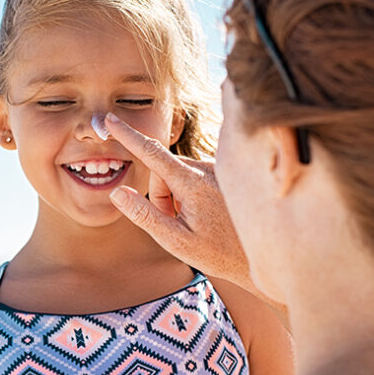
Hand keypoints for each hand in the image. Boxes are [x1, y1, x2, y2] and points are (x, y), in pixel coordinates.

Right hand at [105, 113, 252, 291]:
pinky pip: (193, 177)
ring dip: (176, 197)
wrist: (263, 254)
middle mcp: (208, 169)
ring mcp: (217, 170)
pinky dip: (190, 194)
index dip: (127, 136)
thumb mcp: (175, 241)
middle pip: (163, 172)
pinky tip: (208, 215)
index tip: (110, 120)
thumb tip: (118, 192)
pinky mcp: (223, 173)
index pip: (152, 154)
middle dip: (161, 196)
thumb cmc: (218, 253)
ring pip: (177, 175)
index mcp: (193, 183)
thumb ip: (144, 215)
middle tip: (176, 224)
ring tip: (195, 223)